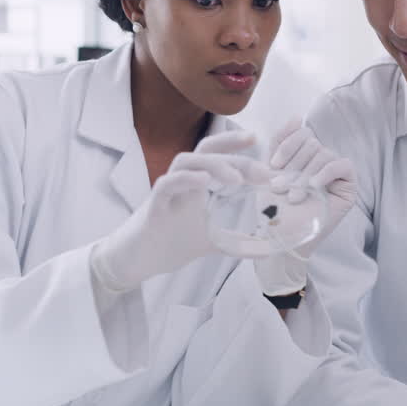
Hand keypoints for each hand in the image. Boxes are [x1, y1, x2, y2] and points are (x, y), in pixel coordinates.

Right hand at [93, 131, 268, 289]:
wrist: (138, 261)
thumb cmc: (170, 244)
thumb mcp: (213, 243)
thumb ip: (239, 243)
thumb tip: (268, 249)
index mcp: (196, 184)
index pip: (216, 153)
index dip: (236, 145)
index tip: (261, 144)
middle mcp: (182, 181)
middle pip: (207, 152)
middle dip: (237, 157)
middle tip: (264, 172)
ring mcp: (166, 191)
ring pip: (186, 160)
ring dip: (213, 165)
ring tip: (237, 179)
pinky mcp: (153, 207)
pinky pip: (166, 184)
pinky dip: (186, 179)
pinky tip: (204, 181)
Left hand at [254, 118, 356, 295]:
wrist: (281, 236)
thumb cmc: (273, 208)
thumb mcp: (269, 171)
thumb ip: (280, 142)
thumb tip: (297, 116)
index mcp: (303, 155)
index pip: (301, 133)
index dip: (287, 146)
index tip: (272, 166)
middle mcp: (321, 160)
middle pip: (312, 142)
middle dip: (293, 165)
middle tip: (280, 187)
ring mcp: (336, 172)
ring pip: (323, 154)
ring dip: (304, 175)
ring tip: (293, 196)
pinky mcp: (348, 185)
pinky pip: (342, 165)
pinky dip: (324, 173)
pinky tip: (313, 188)